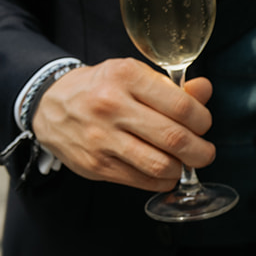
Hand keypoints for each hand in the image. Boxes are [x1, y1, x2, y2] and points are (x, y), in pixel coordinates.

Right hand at [30, 58, 215, 190]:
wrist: (50, 106)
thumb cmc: (101, 87)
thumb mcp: (133, 75)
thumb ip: (171, 86)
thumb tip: (204, 90)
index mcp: (126, 76)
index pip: (181, 105)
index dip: (202, 120)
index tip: (204, 124)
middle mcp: (112, 106)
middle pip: (174, 138)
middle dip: (200, 151)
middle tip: (205, 152)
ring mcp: (102, 138)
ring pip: (159, 164)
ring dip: (181, 169)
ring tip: (185, 163)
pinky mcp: (96, 165)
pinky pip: (142, 180)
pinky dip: (162, 180)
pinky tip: (165, 172)